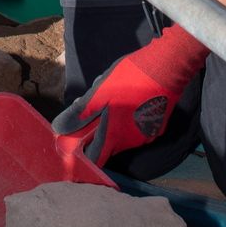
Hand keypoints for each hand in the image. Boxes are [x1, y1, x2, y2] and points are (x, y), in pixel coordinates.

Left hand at [52, 24, 207, 166]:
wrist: (166, 67)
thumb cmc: (129, 79)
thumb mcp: (99, 93)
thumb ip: (80, 114)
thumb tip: (59, 129)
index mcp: (114, 135)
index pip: (95, 159)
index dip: (83, 155)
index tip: (74, 147)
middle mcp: (131, 142)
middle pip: (108, 144)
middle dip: (97, 131)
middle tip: (91, 107)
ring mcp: (147, 135)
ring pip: (123, 135)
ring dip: (113, 123)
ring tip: (111, 96)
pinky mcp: (157, 126)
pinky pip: (136, 128)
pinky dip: (128, 119)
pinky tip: (128, 98)